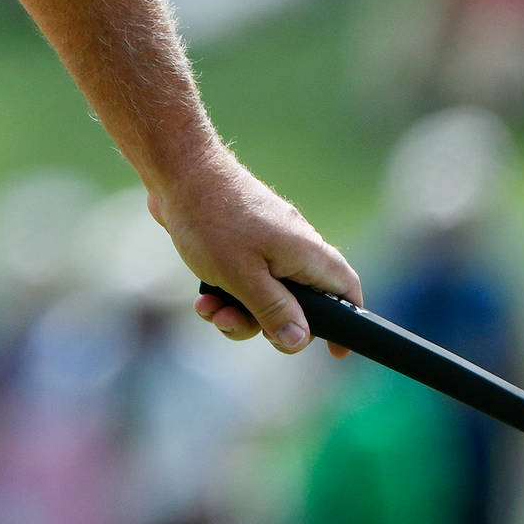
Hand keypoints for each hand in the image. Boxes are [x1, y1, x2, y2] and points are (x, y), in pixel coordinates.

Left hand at [148, 150, 361, 356]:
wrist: (176, 170)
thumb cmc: (212, 220)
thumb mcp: (243, 276)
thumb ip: (274, 311)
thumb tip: (300, 341)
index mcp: (307, 252)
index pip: (346, 290)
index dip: (346, 323)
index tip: (334, 352)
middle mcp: (293, 247)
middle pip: (297, 304)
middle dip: (266, 324)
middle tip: (234, 323)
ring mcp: (266, 243)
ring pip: (264, 296)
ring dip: (238, 312)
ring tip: (209, 310)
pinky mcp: (240, 241)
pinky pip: (243, 280)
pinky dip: (226, 293)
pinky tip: (202, 299)